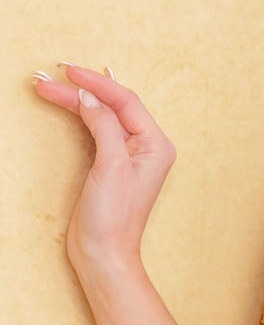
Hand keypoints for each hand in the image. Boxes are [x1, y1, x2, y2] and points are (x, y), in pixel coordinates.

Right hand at [31, 61, 175, 268]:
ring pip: (101, 117)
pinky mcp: (109, 165)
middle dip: (81, 92)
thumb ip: (104, 126)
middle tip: (48, 81)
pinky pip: (95, 131)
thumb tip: (90, 98)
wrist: (103, 253)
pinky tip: (64, 107)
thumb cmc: (113, 217)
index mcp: (155, 145)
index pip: (126, 102)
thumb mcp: (111, 166)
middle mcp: (145, 148)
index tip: (69, 72)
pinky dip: (78, 118)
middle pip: (112, 107)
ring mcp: (127, 156)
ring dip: (76, 103)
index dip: (96, 84)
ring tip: (47, 89)